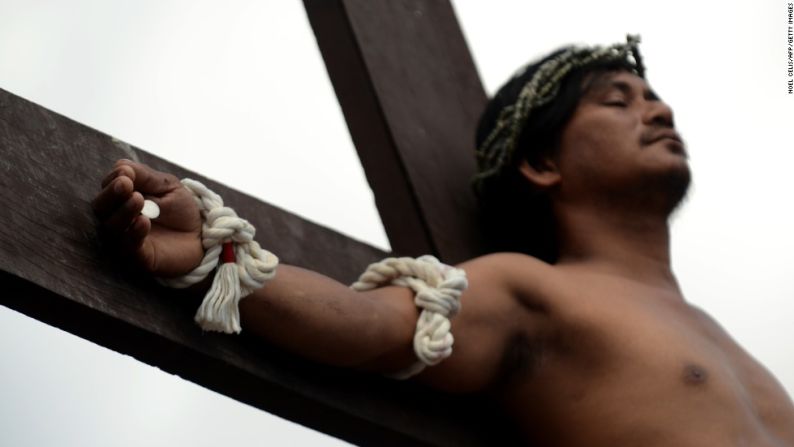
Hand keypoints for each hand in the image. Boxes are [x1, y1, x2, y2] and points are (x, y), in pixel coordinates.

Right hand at [92, 159, 203, 276]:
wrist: (201, 236)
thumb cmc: (180, 209)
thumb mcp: (167, 186)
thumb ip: (146, 177)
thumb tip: (121, 167)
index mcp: (121, 198)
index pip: (107, 187)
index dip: (114, 179)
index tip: (126, 173)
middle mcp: (117, 219)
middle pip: (101, 208)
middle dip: (112, 195)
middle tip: (125, 185)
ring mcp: (125, 239)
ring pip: (112, 227)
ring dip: (123, 212)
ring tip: (138, 199)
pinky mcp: (138, 257)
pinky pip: (129, 247)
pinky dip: (134, 234)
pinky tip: (143, 222)